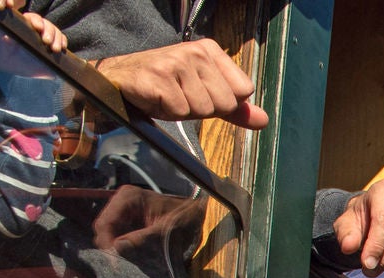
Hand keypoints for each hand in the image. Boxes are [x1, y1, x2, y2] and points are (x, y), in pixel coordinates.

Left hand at [1, 2, 67, 52]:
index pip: (33, 18)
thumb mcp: (8, 48)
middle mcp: (38, 30)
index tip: (38, 27)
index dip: (36, 21)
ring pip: (56, 32)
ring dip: (57, 40)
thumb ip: (9, 42)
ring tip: (55, 50)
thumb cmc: (12, 56)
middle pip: (47, 25)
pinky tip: (62, 48)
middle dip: (49, 32)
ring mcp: (48, 37)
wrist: (21, 67)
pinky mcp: (55, 45)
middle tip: (47, 42)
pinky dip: (63, 42)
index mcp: (26, 26)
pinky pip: (62, 40)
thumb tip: (7, 39)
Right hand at [90, 184, 202, 253]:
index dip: (106, 242)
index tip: (115, 261)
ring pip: (110, 236)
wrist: (199, 217)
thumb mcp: (167, 231)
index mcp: (128, 198)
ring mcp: (124, 213)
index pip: (105, 222)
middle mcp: (121, 203)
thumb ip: (143, 239)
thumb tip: (118, 247)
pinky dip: (125, 249)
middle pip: (104, 229)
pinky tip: (134, 258)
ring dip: (118, 250)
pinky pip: (119, 238)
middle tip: (122, 266)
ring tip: (130, 263)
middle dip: (111, 247)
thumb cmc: (186, 219)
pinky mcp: (128, 224)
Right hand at [95, 40, 267, 129]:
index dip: (223, 101)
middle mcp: (195, 52)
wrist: (120, 80)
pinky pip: (180, 112)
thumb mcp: (204, 95)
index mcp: (211, 51)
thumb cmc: (165, 87)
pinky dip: (167, 112)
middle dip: (203, 109)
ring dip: (184, 111)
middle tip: (181, 96)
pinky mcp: (159, 77)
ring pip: (202, 109)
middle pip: (224, 103)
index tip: (200, 92)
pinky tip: (156, 98)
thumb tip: (263, 120)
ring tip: (168, 96)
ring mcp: (176, 62)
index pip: (243, 91)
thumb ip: (235, 109)